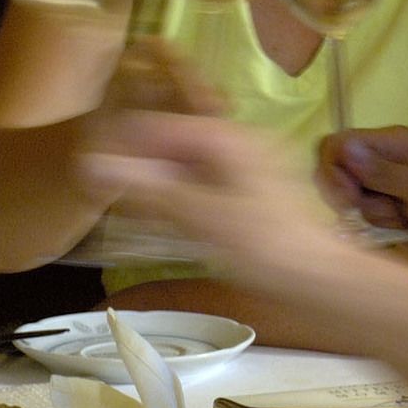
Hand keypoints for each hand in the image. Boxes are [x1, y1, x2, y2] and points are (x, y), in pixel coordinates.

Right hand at [74, 106, 350, 302]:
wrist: (321, 283)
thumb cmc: (264, 247)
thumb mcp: (199, 216)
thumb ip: (145, 190)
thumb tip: (89, 166)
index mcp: (227, 137)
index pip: (159, 124)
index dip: (120, 143)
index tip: (87, 167)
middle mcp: (237, 143)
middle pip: (172, 140)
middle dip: (135, 161)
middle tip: (98, 186)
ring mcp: (245, 169)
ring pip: (184, 164)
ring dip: (152, 181)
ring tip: (120, 204)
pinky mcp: (248, 195)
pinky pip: (200, 183)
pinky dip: (174, 196)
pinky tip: (155, 218)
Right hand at [327, 127, 407, 287]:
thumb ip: (383, 172)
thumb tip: (342, 147)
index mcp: (394, 144)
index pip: (338, 144)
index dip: (335, 169)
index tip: (351, 195)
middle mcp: (384, 163)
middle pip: (336, 173)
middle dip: (349, 198)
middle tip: (383, 213)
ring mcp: (384, 191)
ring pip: (346, 201)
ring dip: (369, 217)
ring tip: (403, 223)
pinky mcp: (386, 217)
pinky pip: (358, 221)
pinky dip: (371, 231)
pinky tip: (399, 234)